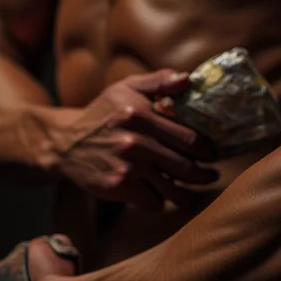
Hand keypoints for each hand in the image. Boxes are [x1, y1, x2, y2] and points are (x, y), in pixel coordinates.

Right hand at [50, 69, 218, 209]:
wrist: (65, 144)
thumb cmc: (103, 114)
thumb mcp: (126, 88)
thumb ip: (159, 80)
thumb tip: (188, 78)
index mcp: (140, 113)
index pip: (188, 137)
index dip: (207, 149)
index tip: (214, 153)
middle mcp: (135, 141)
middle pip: (185, 166)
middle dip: (204, 174)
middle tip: (212, 175)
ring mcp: (127, 166)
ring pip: (173, 189)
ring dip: (188, 194)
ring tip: (193, 192)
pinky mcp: (118, 187)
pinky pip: (153, 202)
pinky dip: (159, 201)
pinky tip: (157, 194)